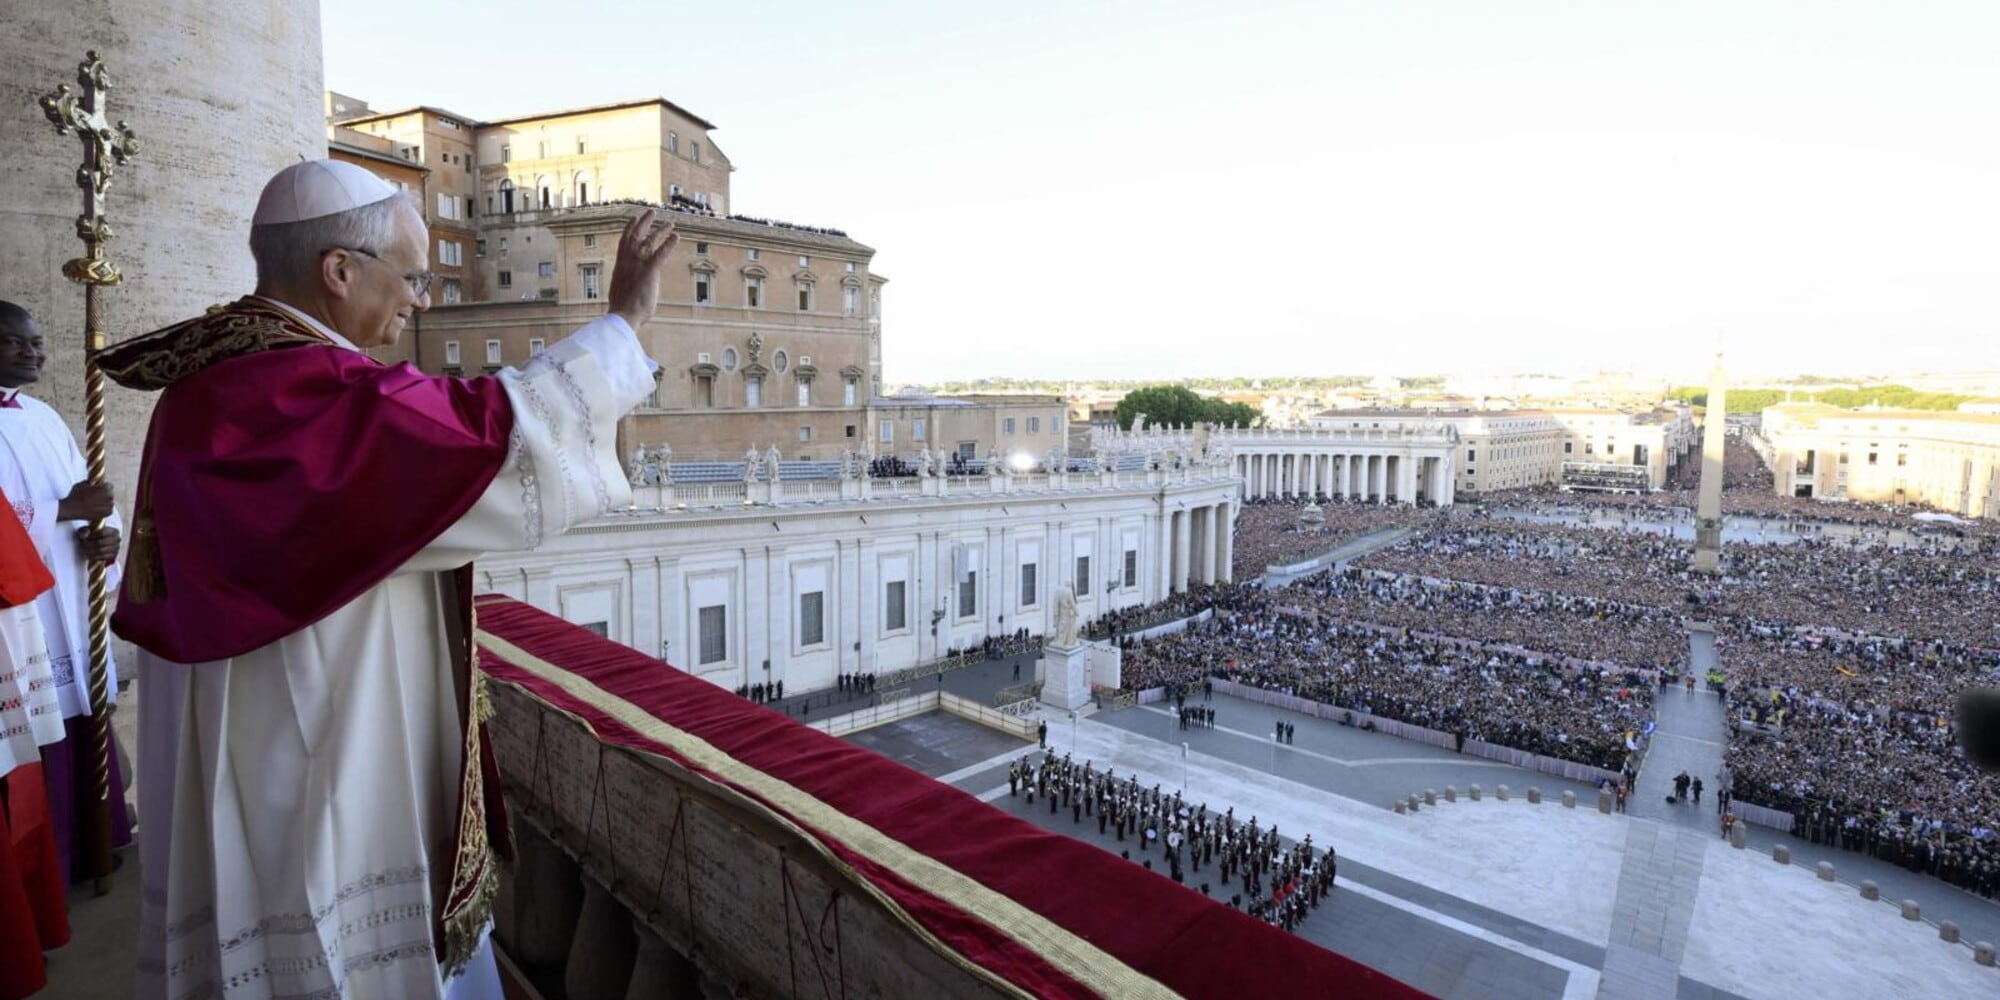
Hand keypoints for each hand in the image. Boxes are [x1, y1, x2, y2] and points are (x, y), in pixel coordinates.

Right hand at [57, 480, 113, 521]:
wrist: (72, 509)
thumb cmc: (76, 496)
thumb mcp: (82, 484)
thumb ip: (91, 482)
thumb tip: (93, 482)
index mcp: (105, 488)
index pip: (109, 485)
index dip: (103, 487)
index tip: (98, 489)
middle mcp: (110, 496)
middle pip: (110, 493)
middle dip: (104, 494)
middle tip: (95, 496)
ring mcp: (110, 505)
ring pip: (109, 502)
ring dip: (104, 502)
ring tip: (93, 503)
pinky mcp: (108, 513)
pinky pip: (108, 509)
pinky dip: (103, 509)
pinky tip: (95, 508)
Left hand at [75, 525, 119, 562]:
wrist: (101, 542)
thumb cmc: (93, 535)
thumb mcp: (88, 530)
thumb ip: (85, 531)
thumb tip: (84, 535)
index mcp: (113, 531)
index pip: (102, 533)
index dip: (92, 536)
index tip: (84, 538)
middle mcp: (117, 539)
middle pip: (101, 542)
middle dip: (89, 544)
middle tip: (81, 545)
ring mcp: (116, 548)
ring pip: (101, 551)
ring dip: (90, 551)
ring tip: (83, 550)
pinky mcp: (113, 556)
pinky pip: (102, 557)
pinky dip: (94, 557)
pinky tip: (88, 555)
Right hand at [607, 209, 679, 330]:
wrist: (622, 317)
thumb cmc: (623, 311)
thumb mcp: (622, 291)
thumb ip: (628, 282)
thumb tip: (631, 285)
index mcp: (620, 265)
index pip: (624, 241)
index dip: (630, 228)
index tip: (634, 218)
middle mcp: (627, 261)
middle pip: (635, 234)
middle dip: (644, 221)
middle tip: (652, 211)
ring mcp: (638, 265)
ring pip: (649, 241)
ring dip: (660, 230)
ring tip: (670, 223)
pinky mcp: (650, 272)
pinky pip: (661, 254)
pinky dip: (669, 244)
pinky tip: (676, 237)